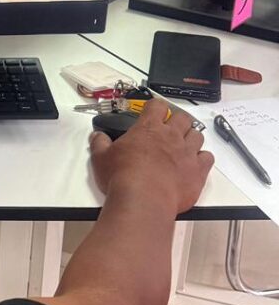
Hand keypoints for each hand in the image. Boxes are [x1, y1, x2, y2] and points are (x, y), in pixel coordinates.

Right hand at [89, 99, 213, 214]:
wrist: (144, 199)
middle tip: (169, 129)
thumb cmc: (122, 176)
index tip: (152, 111)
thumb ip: (100, 144)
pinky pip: (207, 157)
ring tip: (182, 146)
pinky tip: (194, 163)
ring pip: (198, 135)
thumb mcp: (101, 158)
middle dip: (178, 121)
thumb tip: (97, 136)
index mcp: (148, 128)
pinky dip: (202, 158)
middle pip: (183, 118)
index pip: (157, 106)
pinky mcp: (198, 171)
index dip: (155, 107)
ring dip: (191, 138)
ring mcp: (187, 152)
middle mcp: (171, 136)